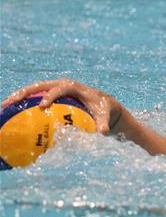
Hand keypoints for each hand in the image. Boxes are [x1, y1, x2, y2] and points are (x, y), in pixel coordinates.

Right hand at [2, 78, 123, 133]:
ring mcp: (53, 88)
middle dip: (24, 93)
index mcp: (74, 87)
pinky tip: (10, 114)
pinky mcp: (49, 94)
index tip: (42, 106)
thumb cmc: (101, 108)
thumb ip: (103, 122)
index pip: (60, 88)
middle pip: (40, 86)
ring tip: (4, 107)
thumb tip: (102, 133)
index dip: (51, 95)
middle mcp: (61, 84)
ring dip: (18, 97)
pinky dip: (22, 104)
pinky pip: (33, 97)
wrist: (101, 102)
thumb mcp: (104, 114)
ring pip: (32, 90)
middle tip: (12, 103)